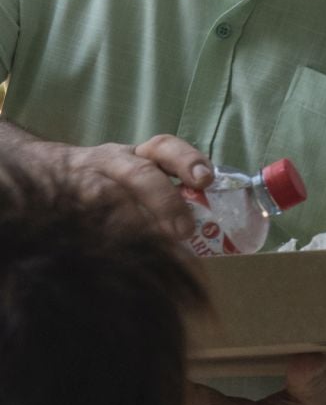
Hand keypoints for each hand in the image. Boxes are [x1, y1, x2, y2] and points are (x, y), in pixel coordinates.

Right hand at [21, 134, 210, 240]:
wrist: (41, 167)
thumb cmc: (106, 179)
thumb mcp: (135, 174)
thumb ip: (167, 195)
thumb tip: (204, 232)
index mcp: (136, 154)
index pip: (165, 147)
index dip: (187, 160)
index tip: (205, 180)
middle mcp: (111, 162)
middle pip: (140, 173)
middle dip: (165, 200)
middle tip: (185, 230)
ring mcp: (84, 181)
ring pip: (109, 197)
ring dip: (134, 224)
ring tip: (156, 251)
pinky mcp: (63, 204)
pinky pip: (83, 220)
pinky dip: (103, 238)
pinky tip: (118, 257)